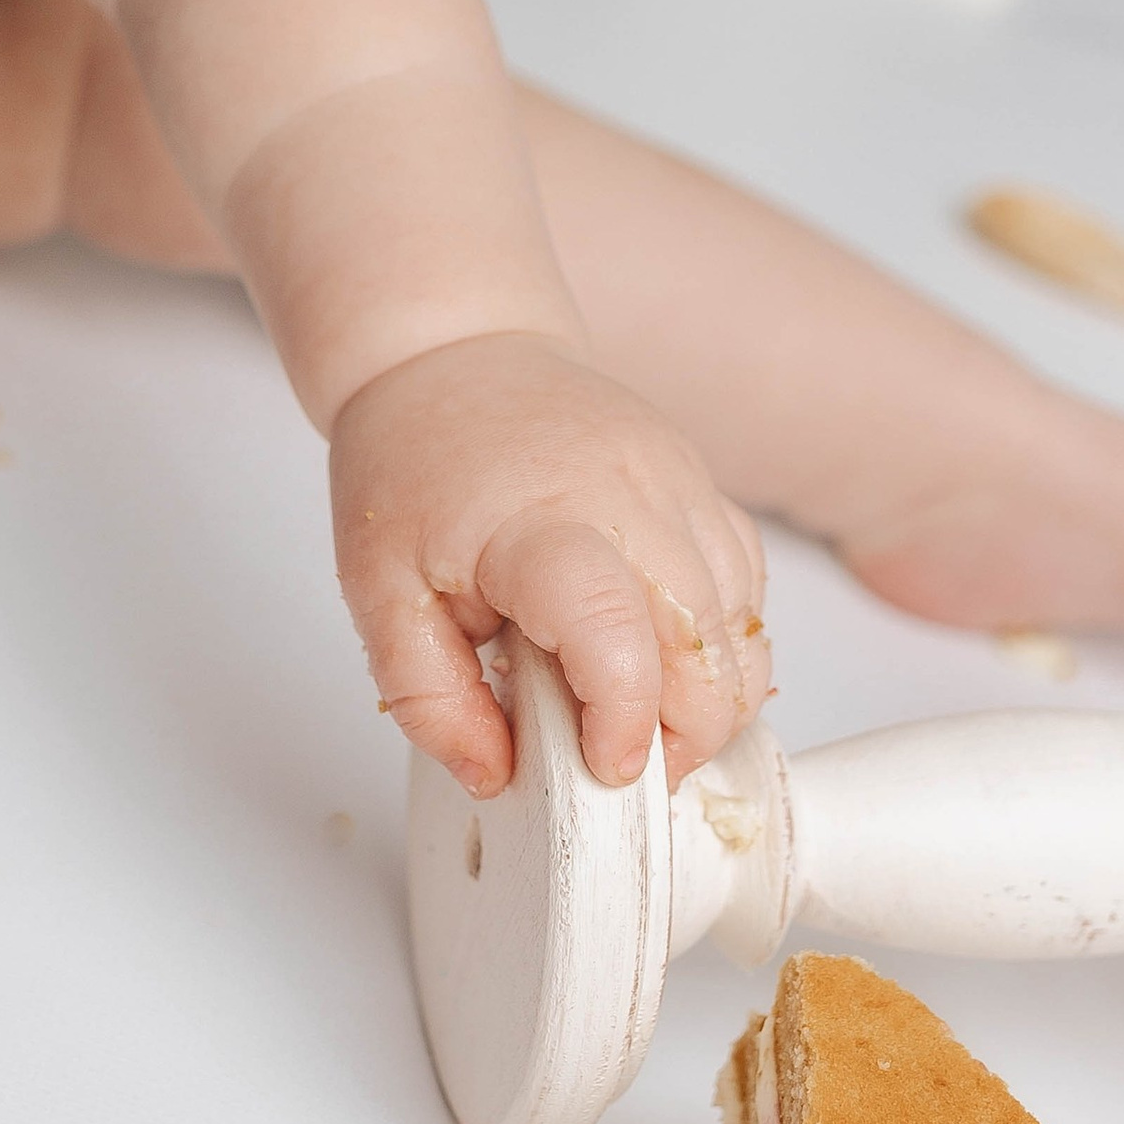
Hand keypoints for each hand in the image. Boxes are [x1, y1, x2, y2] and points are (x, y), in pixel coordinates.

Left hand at [329, 332, 769, 794]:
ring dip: (713, 695)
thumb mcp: (378, 595)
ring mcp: (678, 484)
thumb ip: (431, 700)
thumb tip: (497, 776)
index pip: (615, 631)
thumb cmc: (412, 460)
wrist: (455, 347)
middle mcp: (629, 497)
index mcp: (537, 524)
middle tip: (621, 766)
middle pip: (707, 643)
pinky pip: (745, 581)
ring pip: (744, 621)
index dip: (626, 720)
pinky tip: (667, 658)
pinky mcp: (701, 483)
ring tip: (641, 719)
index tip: (605, 772)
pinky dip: (724, 641)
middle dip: (686, 734)